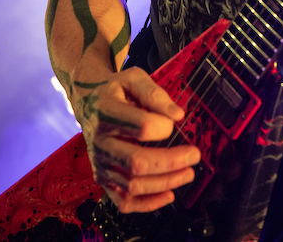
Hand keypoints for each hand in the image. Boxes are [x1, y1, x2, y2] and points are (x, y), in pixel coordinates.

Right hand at [74, 68, 200, 213]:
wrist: (87, 101)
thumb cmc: (115, 90)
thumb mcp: (133, 78)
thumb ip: (155, 94)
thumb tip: (178, 115)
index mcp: (107, 113)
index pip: (142, 126)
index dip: (164, 126)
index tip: (176, 121)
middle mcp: (101, 141)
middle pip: (137, 162)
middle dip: (171, 162)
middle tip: (194, 155)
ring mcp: (100, 163)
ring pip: (133, 184)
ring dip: (165, 183)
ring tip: (188, 173)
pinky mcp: (102, 177)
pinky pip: (123, 200)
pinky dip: (147, 204)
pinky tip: (168, 195)